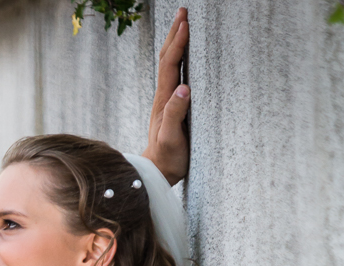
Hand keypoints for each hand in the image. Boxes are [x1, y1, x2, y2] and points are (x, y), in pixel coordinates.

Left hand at [143, 7, 191, 185]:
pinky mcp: (170, 105)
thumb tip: (184, 88)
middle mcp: (162, 96)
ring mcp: (165, 100)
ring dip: (174, 42)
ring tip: (182, 23)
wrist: (157, 172)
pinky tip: (182, 53)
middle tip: (182, 11)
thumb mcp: (171, 139)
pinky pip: (173, 74)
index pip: (170, 65)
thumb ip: (175, 114)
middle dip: (174, 34)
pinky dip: (178, 57)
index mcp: (163, 101)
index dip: (178, 43)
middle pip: (166, 58)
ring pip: (168, 64)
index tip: (185, 23)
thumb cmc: (167, 158)